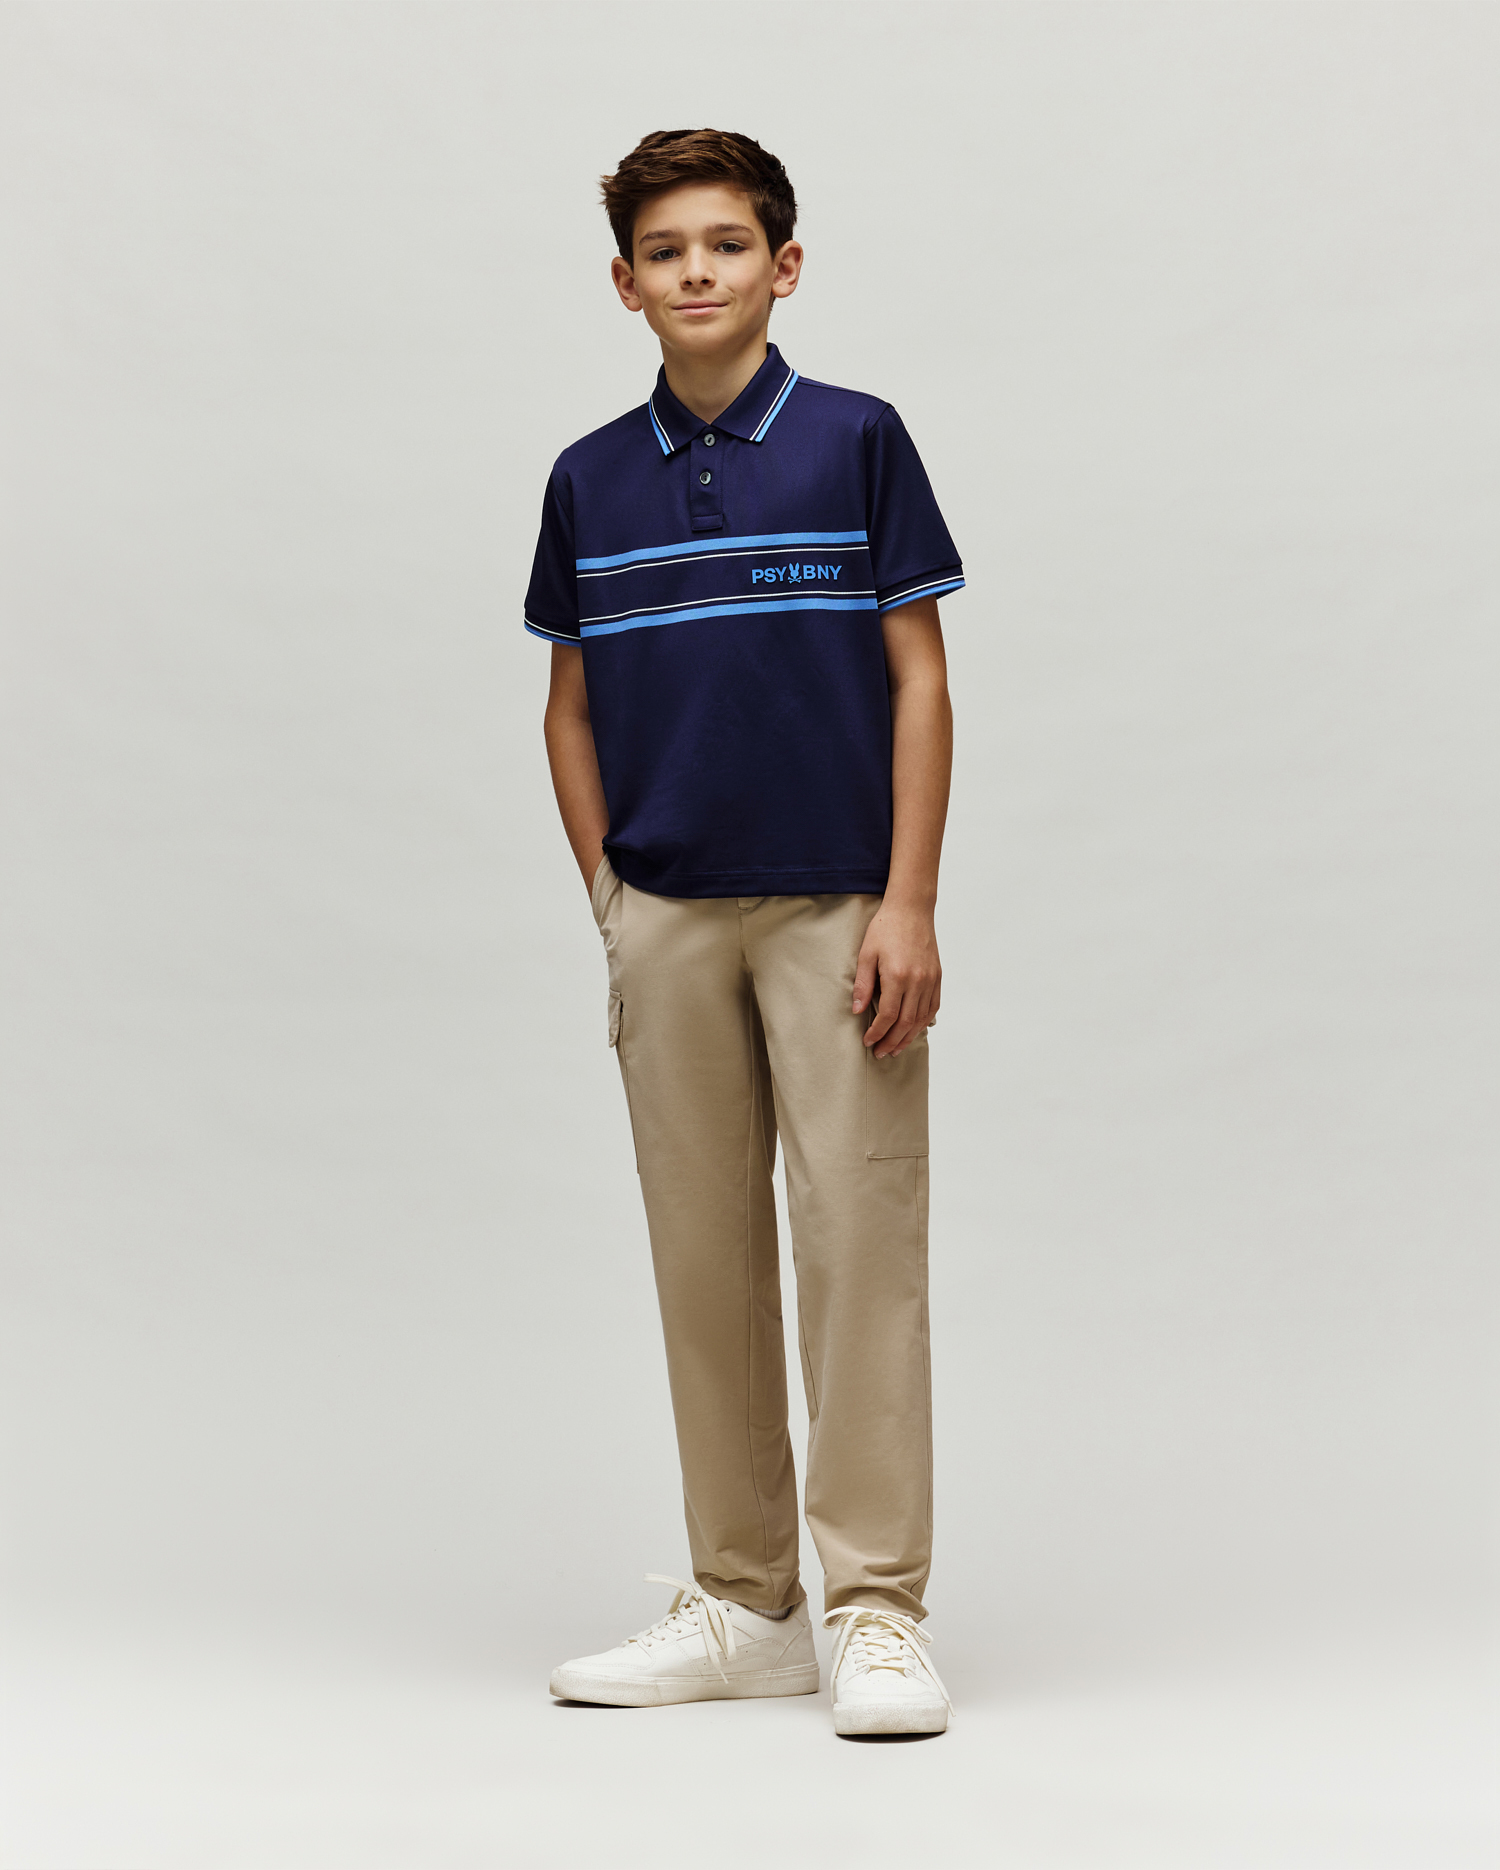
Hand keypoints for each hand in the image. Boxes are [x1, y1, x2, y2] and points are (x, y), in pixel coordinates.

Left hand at [852, 901, 940, 1057]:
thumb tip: (858, 1010)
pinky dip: (923, 1022)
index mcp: (898, 976)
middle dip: (892, 1041)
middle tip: (880, 1053)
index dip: (878, 1032)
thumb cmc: (886, 928)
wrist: (912, 909)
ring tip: (895, 1048)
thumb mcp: (866, 954)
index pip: (888, 1015)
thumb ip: (863, 985)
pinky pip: (933, 1007)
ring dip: (908, 1036)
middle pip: (906, 1022)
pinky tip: (913, 1030)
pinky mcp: (937, 976)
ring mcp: (931, 979)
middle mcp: (918, 981)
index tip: (868, 1041)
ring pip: (921, 1018)